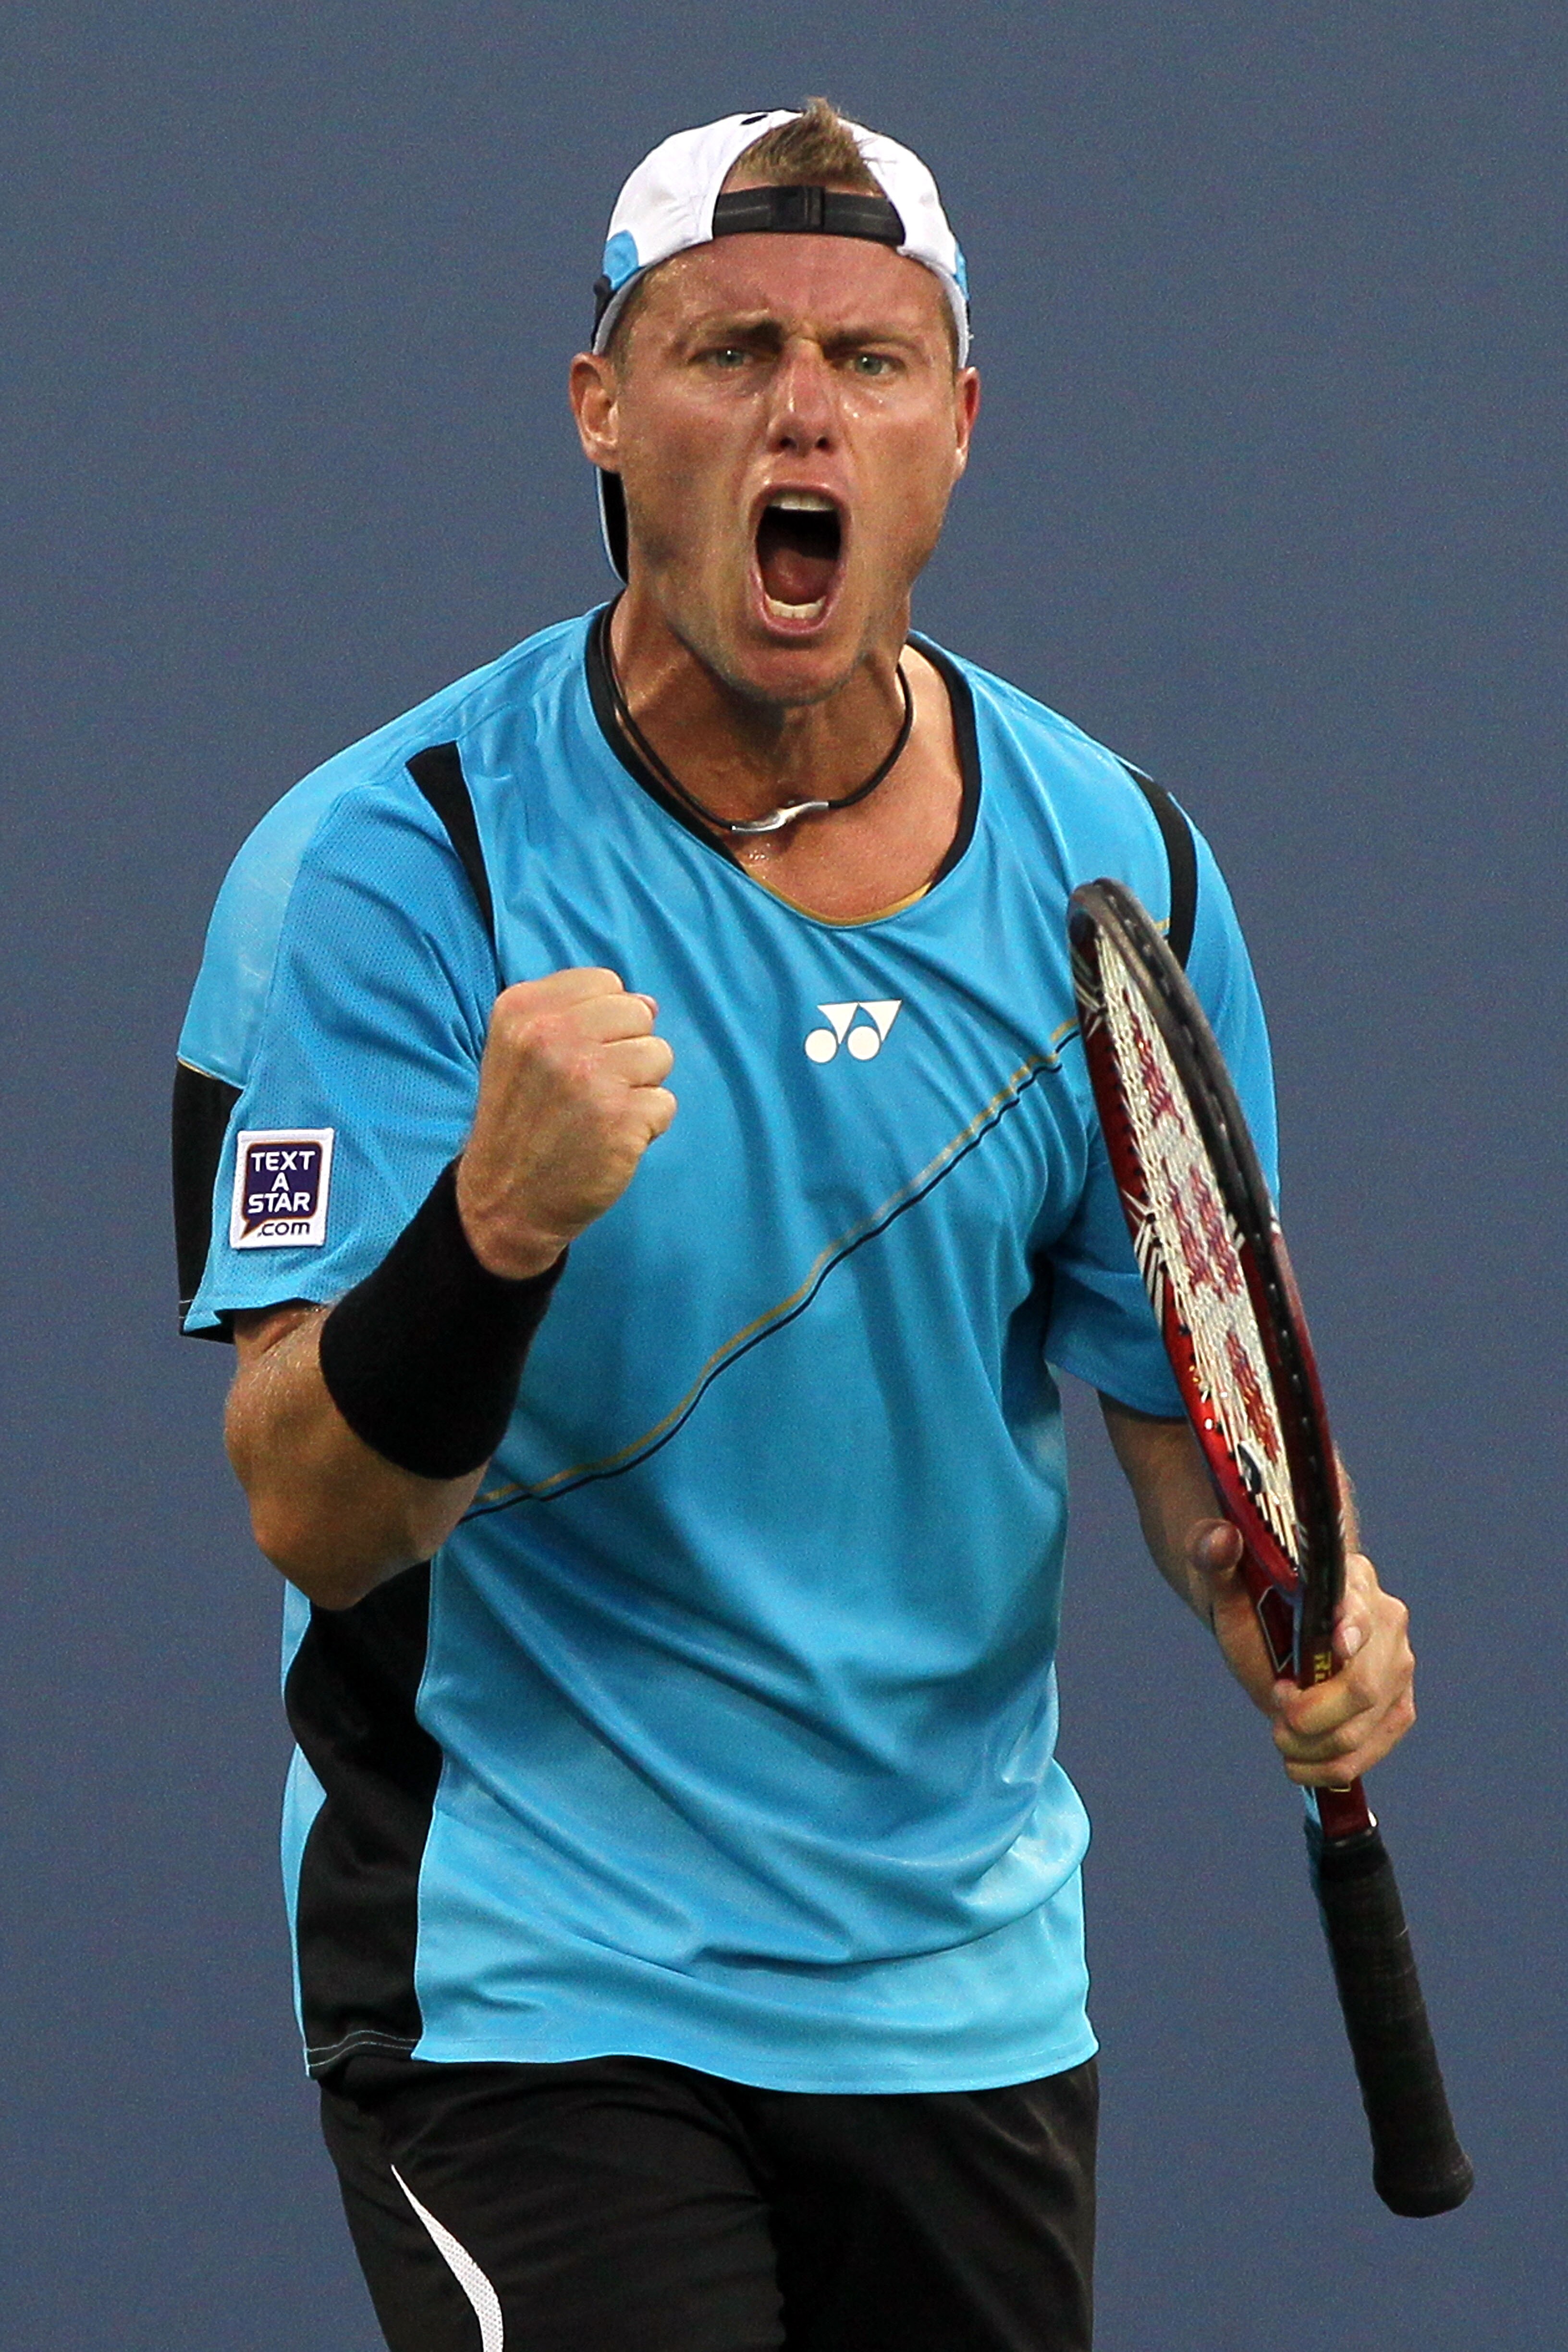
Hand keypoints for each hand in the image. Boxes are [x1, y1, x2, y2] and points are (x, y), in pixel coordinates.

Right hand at [456, 967, 675, 1277]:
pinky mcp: (621, 1118)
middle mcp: (554, 1035)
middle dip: (627, 1050)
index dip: (605, 1021)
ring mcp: (590, 1076)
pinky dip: (646, 1126)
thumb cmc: (521, 1122)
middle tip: (590, 1090)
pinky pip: (665, 1103)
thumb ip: (576, 1014)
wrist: (505, 1202)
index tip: (577, 1056)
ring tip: (600, 1114)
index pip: (606, 983)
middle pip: (639, 1014)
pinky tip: (610, 1140)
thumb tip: (650, 1003)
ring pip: (659, 1055)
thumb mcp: (520, 1050)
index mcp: (523, 1010)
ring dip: (640, 1088)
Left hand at [1189, 1520, 1416, 1786]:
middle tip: (1276, 1712)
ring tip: (1280, 1737)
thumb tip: (1218, 1540)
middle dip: (1315, 1713)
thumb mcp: (1227, 1581)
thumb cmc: (1253, 1600)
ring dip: (1316, 1745)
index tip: (1336, 1649)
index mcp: (1350, 1579)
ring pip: (1366, 1725)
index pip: (1359, 1607)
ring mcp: (1398, 1667)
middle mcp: (1387, 1620)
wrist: (1274, 1626)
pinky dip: (1333, 1765)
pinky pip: (1374, 1749)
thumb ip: (1214, 1557)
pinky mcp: (1397, 1707)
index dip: (1351, 1630)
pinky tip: (1299, 1763)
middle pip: (1365, 1683)